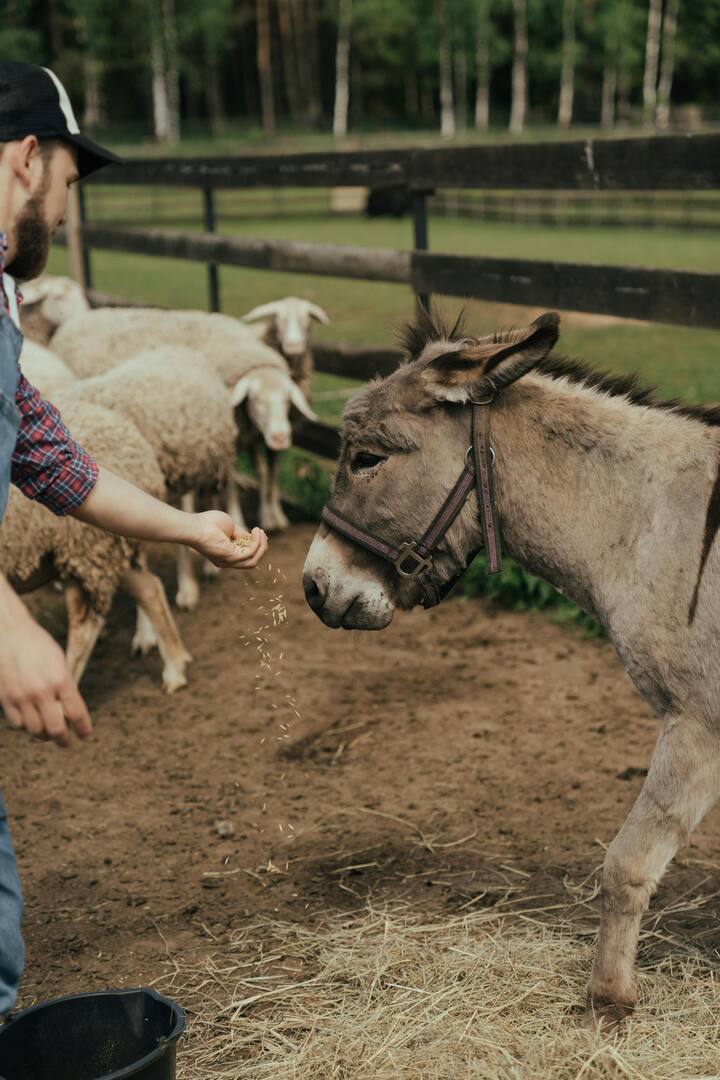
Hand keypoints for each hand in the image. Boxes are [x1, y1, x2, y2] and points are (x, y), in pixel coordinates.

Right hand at [0, 601, 92, 748]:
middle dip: (63, 740)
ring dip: (44, 736)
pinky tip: (31, 723)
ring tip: (49, 734)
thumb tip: (69, 710)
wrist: (9, 634)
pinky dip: (26, 727)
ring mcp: (21, 696)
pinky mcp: (5, 698)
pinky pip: (17, 724)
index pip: (76, 713)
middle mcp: (41, 691)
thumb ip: (65, 685)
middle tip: (67, 743)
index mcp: (60, 679)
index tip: (86, 736)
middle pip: (55, 729)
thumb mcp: (59, 661)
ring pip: (35, 730)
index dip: (84, 728)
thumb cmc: (38, 645)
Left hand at [190, 512, 268, 568]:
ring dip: (261, 546)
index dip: (256, 545)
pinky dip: (257, 542)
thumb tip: (253, 536)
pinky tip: (256, 531)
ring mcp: (229, 562)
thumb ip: (241, 534)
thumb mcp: (230, 528)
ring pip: (254, 561)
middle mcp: (227, 562)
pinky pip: (251, 553)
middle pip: (252, 561)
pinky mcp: (231, 557)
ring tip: (260, 532)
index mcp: (225, 555)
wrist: (195, 526)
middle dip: (261, 547)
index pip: (246, 556)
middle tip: (261, 533)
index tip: (259, 531)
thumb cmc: (208, 523)